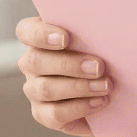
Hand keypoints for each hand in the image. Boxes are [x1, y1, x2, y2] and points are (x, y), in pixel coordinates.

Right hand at [15, 15, 111, 136]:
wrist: (110, 88)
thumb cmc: (102, 52)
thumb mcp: (98, 38)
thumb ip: (94, 30)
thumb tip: (109, 23)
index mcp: (40, 37)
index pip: (26, 31)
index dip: (41, 34)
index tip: (65, 38)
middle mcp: (32, 62)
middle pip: (36, 61)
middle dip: (69, 64)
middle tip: (99, 66)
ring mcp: (34, 89)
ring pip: (45, 88)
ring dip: (78, 87)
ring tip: (106, 85)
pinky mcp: (43, 113)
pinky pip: (54, 114)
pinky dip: (80, 107)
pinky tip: (100, 101)